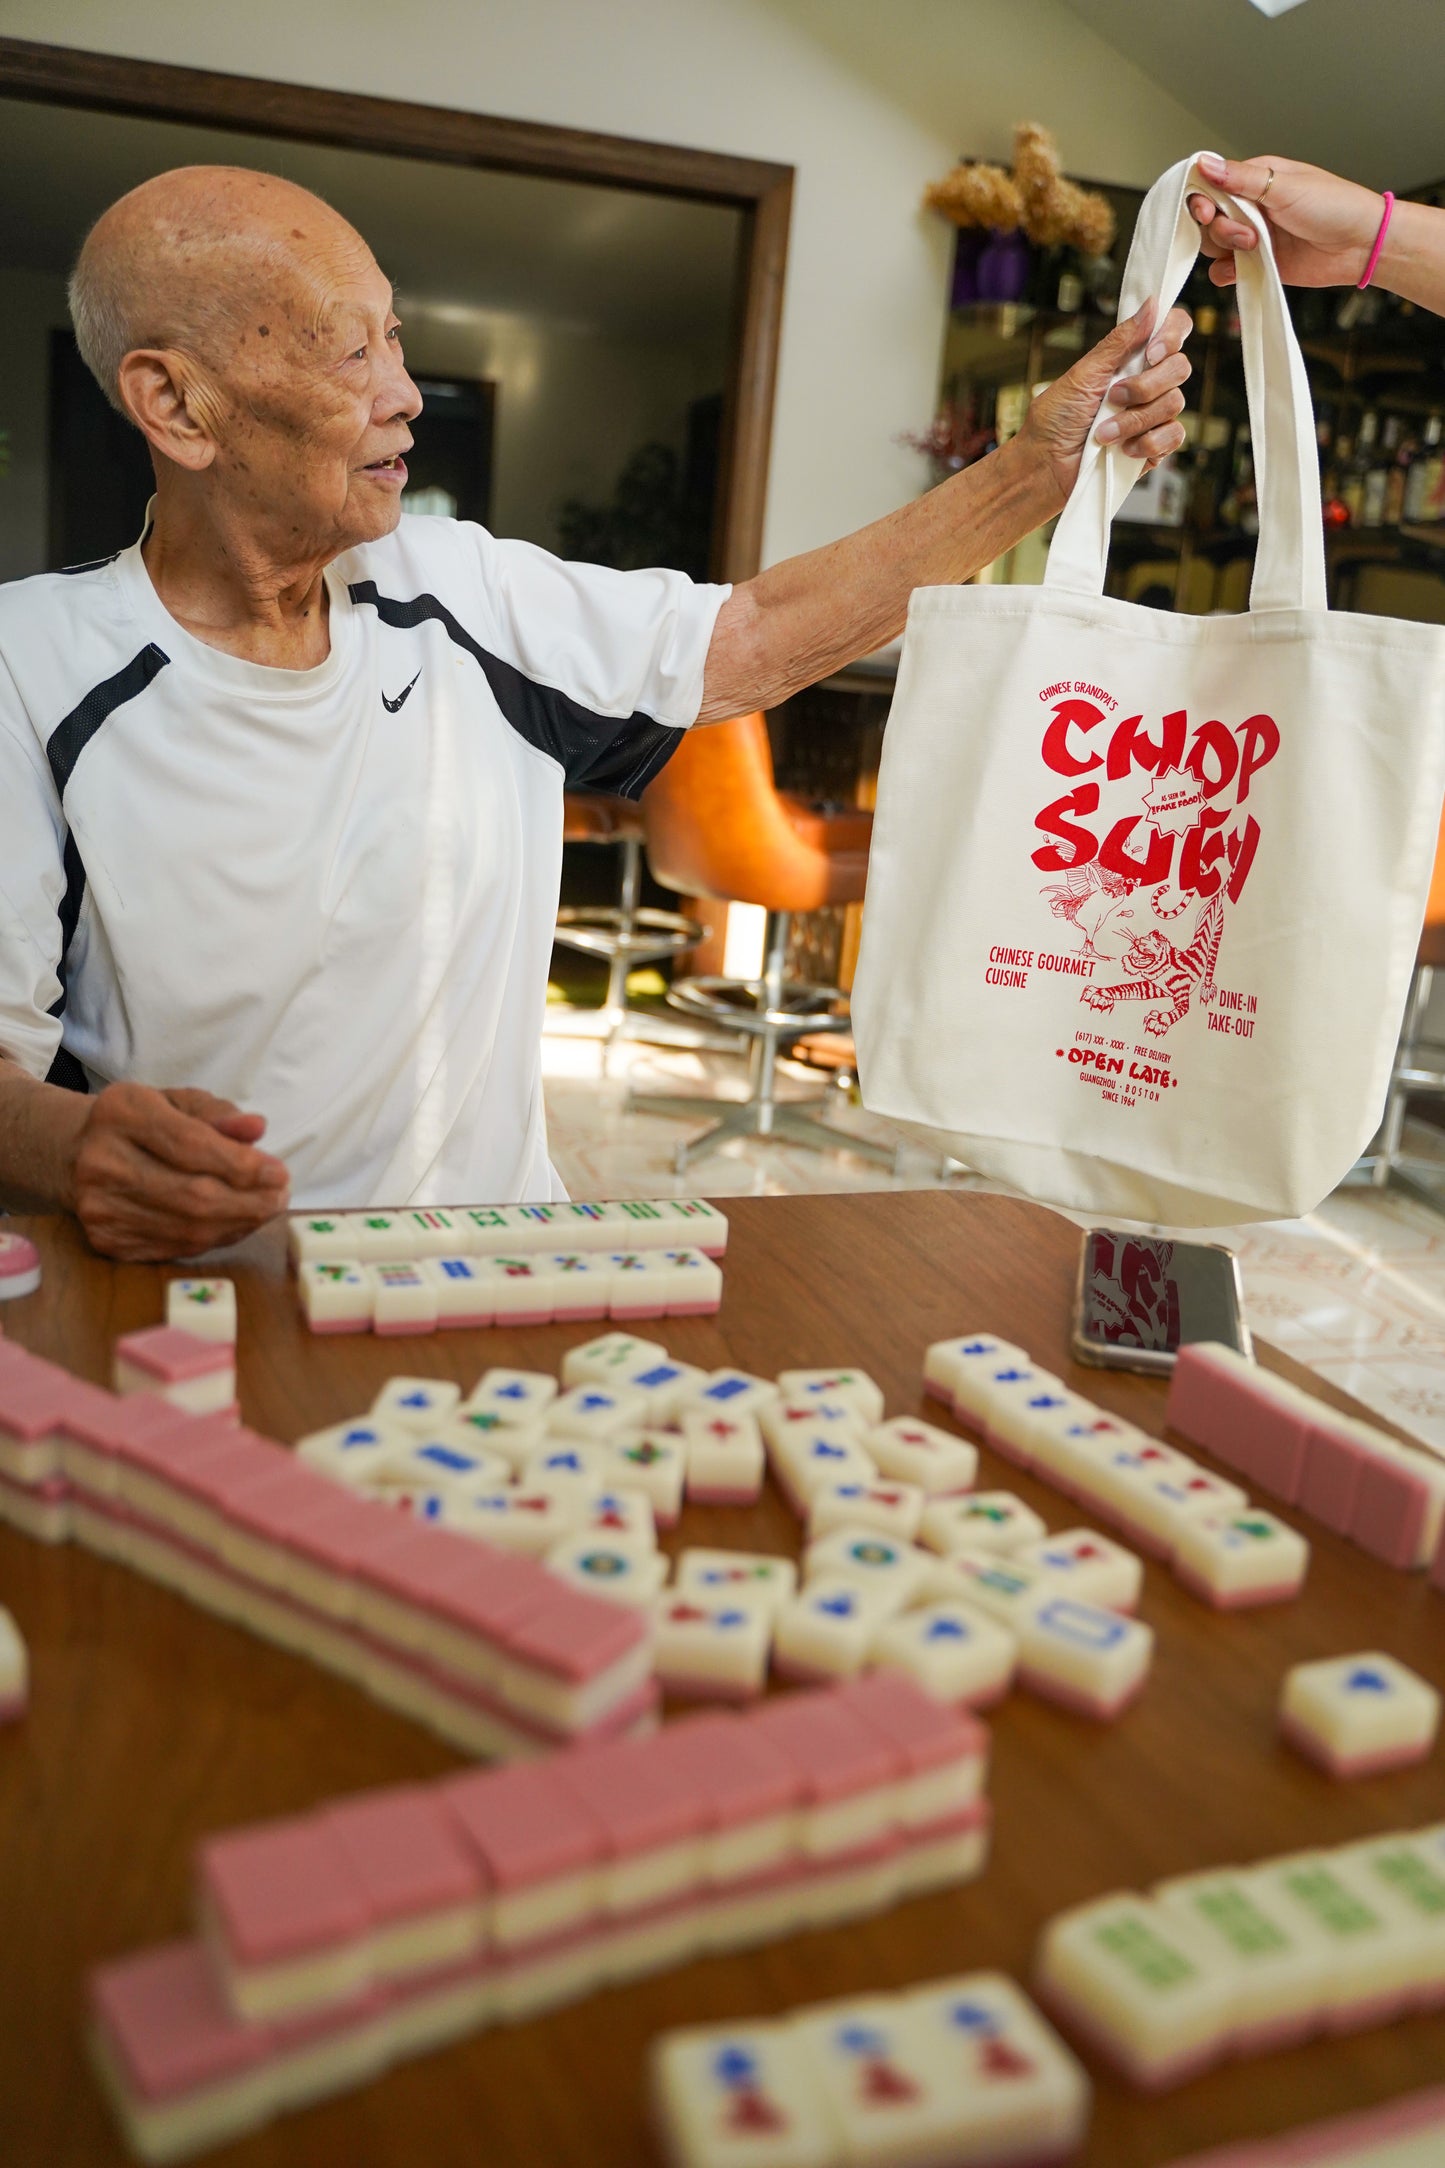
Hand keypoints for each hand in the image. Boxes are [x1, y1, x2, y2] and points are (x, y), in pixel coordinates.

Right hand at [68, 1081, 289, 1261]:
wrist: (72, 1154)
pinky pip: (176, 1248)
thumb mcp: (176, 1101)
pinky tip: (235, 1224)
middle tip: (281, 1197)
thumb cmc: (139, 1123)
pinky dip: (215, 1239)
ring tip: (265, 1209)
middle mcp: (102, 1162)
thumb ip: (218, 1113)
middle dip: (249, 1201)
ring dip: (239, 1224)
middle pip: (192, 1195)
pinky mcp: (106, 1241)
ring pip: (188, 1229)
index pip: (193, 1146)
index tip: (280, 1172)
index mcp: (122, 1114)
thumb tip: (257, 1128)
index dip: (243, 1165)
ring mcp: (100, 1207)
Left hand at [1017, 300, 1191, 510]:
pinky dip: (1147, 443)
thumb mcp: (1083, 374)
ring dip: (1135, 420)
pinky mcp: (1155, 447)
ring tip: (1103, 434)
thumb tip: (1150, 303)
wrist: (1045, 468)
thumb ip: (1119, 341)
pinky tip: (1123, 450)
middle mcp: (1147, 384)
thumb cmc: (1054, 421)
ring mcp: (1153, 416)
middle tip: (1113, 398)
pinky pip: (1174, 436)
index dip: (1172, 334)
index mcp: (1130, 360)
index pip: (1171, 331)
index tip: (1152, 351)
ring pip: (1175, 403)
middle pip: (1179, 368)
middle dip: (1146, 385)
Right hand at [1187, 153, 1382, 287]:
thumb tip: (1203, 163)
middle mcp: (1250, 206)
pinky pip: (1223, 271)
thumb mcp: (1286, 187)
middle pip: (1208, 217)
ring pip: (1213, 244)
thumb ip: (1242, 179)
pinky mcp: (1256, 264)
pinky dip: (1225, 273)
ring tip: (1256, 247)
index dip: (1200, 197)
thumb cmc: (1334, 206)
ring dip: (1226, 247)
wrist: (1359, 245)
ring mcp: (1252, 236)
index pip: (1211, 184)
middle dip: (1219, 226)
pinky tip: (1241, 269)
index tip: (1206, 209)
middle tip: (1245, 232)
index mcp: (1256, 179)